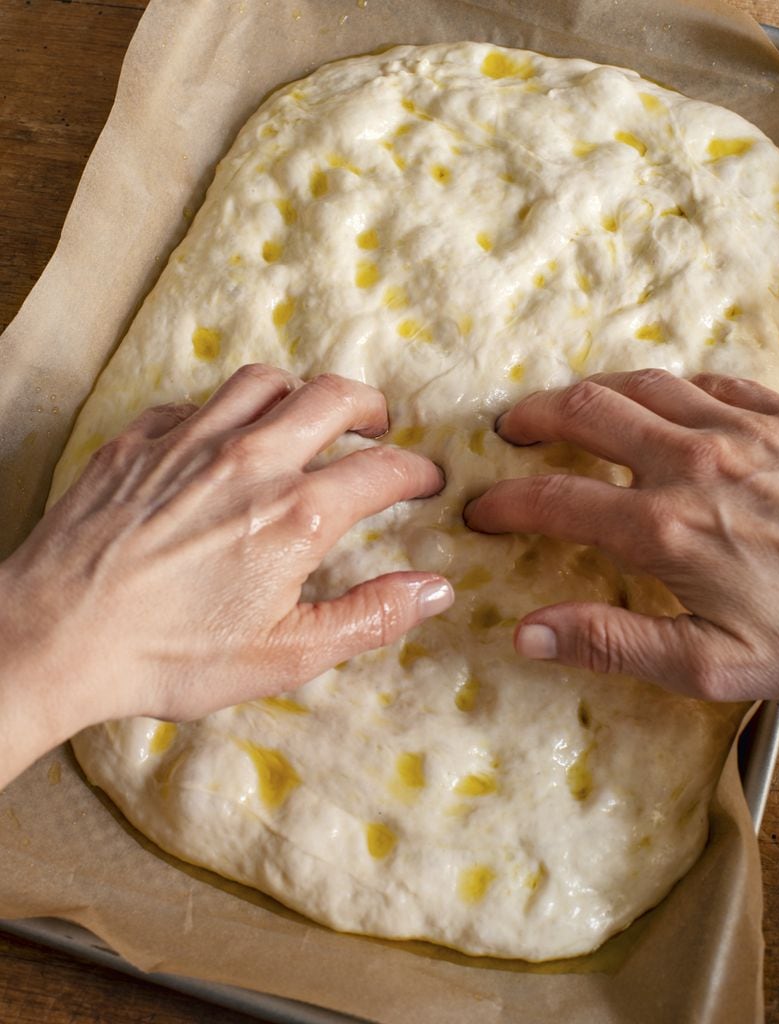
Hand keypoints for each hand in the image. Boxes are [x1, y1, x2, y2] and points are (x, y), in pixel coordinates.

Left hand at [0, 365, 451, 784]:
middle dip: (370, 406)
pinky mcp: (139, 440)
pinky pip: (194, 401)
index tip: (426, 480)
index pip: (382, 470)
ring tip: (308, 414)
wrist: (54, 636)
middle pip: (332, 398)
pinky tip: (221, 436)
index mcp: (296, 513)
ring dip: (300, 392)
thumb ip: (369, 616)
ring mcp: (189, 441)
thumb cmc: (169, 656)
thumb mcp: (286, 655)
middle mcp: (250, 460)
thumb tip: (435, 590)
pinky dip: (225, 410)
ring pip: (264, 381)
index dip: (416, 471)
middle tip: (379, 425)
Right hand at [465, 369, 778, 700]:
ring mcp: (740, 429)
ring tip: (569, 405)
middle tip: (510, 431)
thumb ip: (612, 644)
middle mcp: (690, 462)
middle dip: (534, 418)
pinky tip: (663, 402)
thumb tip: (527, 634)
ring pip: (642, 384)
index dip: (505, 501)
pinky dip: (669, 387)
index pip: (554, 499)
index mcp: (662, 526)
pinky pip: (709, 381)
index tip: (480, 508)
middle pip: (586, 412)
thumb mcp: (711, 663)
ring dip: (592, 390)